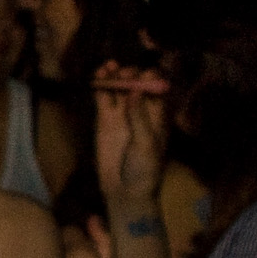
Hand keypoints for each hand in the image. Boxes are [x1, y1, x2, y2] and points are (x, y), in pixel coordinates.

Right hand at [92, 61, 169, 212]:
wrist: (125, 191)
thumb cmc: (145, 169)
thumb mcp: (146, 144)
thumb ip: (139, 118)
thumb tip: (135, 92)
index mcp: (158, 115)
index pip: (157, 89)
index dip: (151, 79)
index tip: (144, 76)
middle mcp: (140, 111)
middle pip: (136, 84)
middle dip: (131, 75)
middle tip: (124, 74)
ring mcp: (122, 114)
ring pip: (118, 88)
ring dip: (115, 75)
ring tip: (109, 67)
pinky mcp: (104, 119)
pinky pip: (102, 98)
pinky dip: (100, 86)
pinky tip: (98, 75)